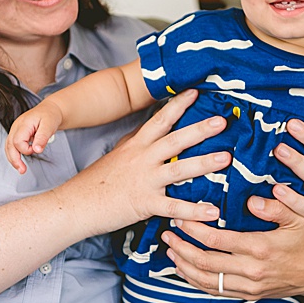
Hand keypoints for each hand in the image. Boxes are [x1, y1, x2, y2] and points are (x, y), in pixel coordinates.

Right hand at [5, 104, 63, 173]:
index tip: (36, 149)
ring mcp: (15, 130)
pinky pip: (12, 145)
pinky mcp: (16, 133)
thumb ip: (42, 138)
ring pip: (8, 146)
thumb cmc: (50, 116)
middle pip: (9, 145)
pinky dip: (14, 154)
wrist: (49, 110)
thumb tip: (37, 150)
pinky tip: (19, 162)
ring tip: (21, 169)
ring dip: (13, 159)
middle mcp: (16, 126)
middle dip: (14, 159)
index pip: (17, 141)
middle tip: (22, 170)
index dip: (26, 149)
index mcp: (24, 123)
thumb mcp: (49, 125)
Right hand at [67, 89, 229, 230]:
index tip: (196, 91)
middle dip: (200, 129)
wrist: (76, 205)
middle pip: (175, 140)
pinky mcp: (145, 203)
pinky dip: (195, 211)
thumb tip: (150, 132)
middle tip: (222, 121)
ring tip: (227, 158)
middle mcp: (142, 159)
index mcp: (136, 145)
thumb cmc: (96, 182)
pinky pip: (174, 207)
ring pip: (179, 169)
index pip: (159, 120)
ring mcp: (145, 180)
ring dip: (204, 163)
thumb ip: (136, 144)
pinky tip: (213, 211)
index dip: (178, 104)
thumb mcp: (116, 156)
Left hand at [162, 193, 303, 302]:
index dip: (194, 230)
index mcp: (260, 248)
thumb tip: (251, 200)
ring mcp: (249, 286)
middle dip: (182, 247)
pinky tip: (184, 270)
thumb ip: (274, 207)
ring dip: (184, 265)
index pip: (216, 240)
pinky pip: (215, 291)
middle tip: (167, 233)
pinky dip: (196, 281)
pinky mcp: (248, 295)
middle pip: (205, 262)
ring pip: (206, 280)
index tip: (181, 218)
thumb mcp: (296, 218)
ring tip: (170, 250)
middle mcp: (251, 270)